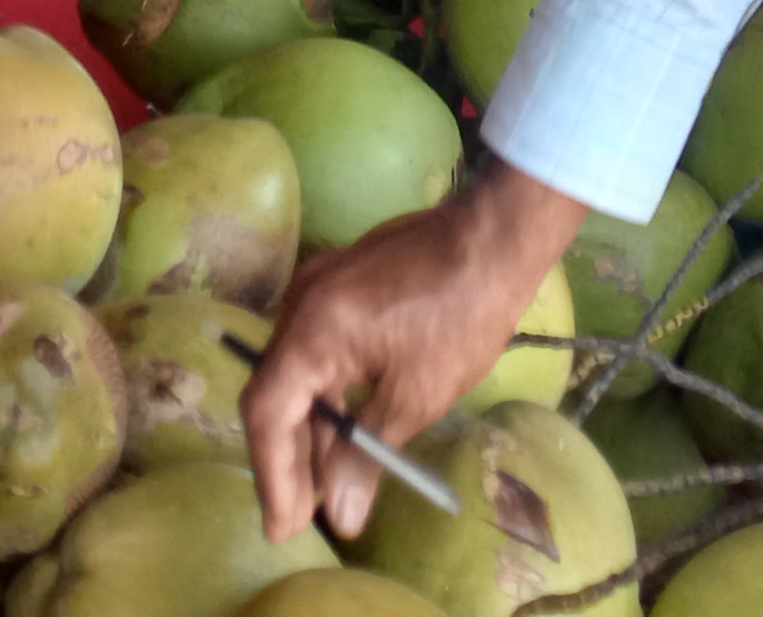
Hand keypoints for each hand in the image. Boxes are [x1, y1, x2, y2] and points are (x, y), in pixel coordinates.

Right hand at [246, 162, 585, 544]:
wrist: (495, 235)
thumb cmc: (459, 315)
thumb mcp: (414, 397)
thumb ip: (364, 456)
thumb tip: (339, 516)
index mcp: (310, 331)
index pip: (267, 414)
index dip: (272, 476)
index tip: (282, 528)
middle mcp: (301, 305)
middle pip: (276, 393)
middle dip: (290, 461)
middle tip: (303, 519)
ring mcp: (320, 289)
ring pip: (297, 373)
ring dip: (311, 430)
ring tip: (328, 486)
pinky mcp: (342, 284)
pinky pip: (317, 351)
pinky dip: (327, 396)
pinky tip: (345, 431)